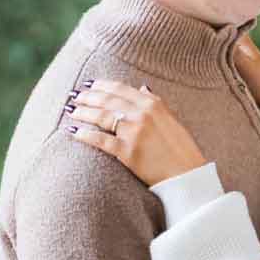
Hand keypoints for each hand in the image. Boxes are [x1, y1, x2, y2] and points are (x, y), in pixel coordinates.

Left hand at [65, 78, 207, 187]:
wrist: (187, 174)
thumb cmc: (180, 147)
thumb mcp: (171, 118)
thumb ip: (156, 101)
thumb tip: (142, 87)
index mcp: (152, 104)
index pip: (120, 89)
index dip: (102, 85)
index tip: (89, 85)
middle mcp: (142, 114)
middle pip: (107, 100)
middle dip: (88, 97)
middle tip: (75, 96)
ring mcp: (134, 133)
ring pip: (101, 117)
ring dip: (83, 112)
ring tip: (71, 111)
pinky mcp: (128, 152)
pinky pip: (101, 140)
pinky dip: (85, 134)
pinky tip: (74, 132)